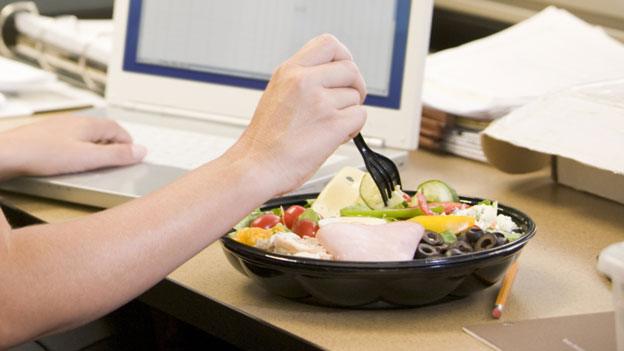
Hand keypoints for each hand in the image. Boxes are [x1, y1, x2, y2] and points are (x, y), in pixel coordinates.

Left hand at [0, 115, 145, 179]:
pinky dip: (78, 150)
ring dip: (96, 147)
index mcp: (88, 124)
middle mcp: (74, 122)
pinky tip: (71, 162)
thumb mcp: (88, 158)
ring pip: (85, 135)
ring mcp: (58, 128)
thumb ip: (117, 155)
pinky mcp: (45, 137)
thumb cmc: (42, 154)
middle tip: (118, 159)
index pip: (118, 128)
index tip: (132, 154)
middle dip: (113, 144)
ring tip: (96, 162)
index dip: (128, 142)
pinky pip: (70, 140)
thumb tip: (141, 151)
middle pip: (102, 130)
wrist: (7, 154)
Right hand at [231, 34, 366, 194]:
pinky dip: (352, 129)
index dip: (344, 57)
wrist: (255, 167)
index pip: (329, 44)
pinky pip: (360, 117)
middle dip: (355, 87)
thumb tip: (333, 79)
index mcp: (289, 71)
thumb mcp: (277, 95)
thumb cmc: (264, 141)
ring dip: (349, 113)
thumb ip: (303, 81)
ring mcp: (320, 102)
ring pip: (356, 97)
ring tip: (328, 127)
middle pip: (351, 69)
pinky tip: (334, 137)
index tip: (343, 73)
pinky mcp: (333, 124)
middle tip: (346, 103)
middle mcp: (304, 81)